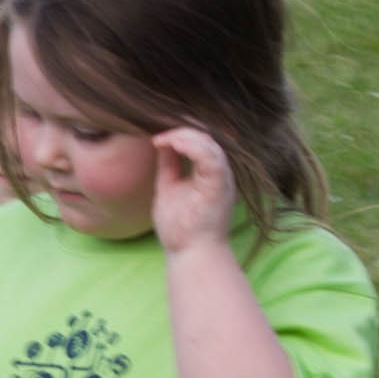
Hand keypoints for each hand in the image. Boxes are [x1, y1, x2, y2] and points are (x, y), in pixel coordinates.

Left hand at [147, 123, 237, 254]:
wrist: (189, 254)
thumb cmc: (180, 227)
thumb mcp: (169, 186)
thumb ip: (168, 164)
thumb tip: (161, 140)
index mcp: (210, 171)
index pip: (200, 139)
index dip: (181, 128)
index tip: (156, 129)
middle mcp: (219, 172)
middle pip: (207, 136)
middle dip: (183, 125)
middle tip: (158, 122)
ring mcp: (222, 178)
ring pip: (209, 142)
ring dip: (185, 134)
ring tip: (163, 135)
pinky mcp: (219, 186)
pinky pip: (211, 158)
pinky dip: (192, 146)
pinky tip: (172, 142)